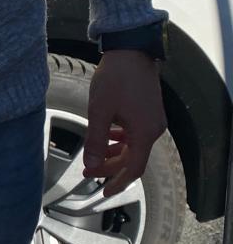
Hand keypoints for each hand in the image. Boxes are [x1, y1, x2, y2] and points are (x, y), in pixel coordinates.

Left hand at [82, 50, 167, 196]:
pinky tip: (107, 136)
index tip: (104, 192)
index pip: (134, 169)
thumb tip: (91, 165)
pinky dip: (121, 140)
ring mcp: (153, 119)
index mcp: (144, 133)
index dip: (118, 182)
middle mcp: (153, 129)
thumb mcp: (99, 112)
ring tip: (95, 157)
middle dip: (111, 168)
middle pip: (133, 159)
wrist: (131, 51)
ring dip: (115, 154)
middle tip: (89, 172)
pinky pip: (135, 134)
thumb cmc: (116, 78)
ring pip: (134, 146)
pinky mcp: (148, 111)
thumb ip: (96, 141)